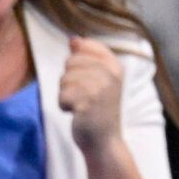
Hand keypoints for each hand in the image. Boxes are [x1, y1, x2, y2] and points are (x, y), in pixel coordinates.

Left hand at [59, 36, 124, 153]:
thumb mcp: (99, 78)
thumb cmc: (98, 107)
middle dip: (69, 79)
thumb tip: (73, 39)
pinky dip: (64, 105)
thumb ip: (87, 57)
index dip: (77, 61)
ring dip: (66, 93)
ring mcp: (101, 88)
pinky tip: (76, 112)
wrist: (103, 139)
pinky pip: (62, 95)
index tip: (86, 77)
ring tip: (81, 103)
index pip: (85, 46)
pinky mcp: (88, 103)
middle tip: (83, 94)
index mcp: (115, 65)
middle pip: (71, 62)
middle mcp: (111, 74)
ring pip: (64, 79)